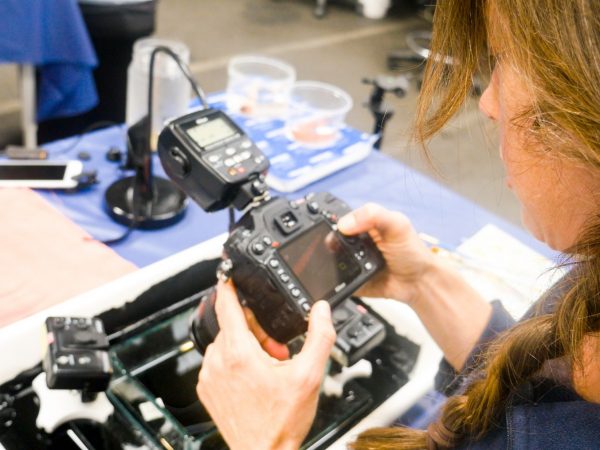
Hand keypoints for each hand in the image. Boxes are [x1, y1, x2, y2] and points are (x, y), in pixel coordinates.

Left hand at [196, 280, 335, 449]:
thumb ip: (319, 337)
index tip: (229, 274)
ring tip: (268, 366)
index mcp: (239, 352)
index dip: (229, 285)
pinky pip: (219, 362)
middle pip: (233, 326)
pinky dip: (235, 362)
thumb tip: (321, 311)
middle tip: (276, 349)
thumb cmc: (282, 420)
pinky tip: (255, 378)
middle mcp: (218, 361)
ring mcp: (209, 377)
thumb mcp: (310, 375)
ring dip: (246, 346)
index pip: (226, 305)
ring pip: (226, 343)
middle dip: (255, 329)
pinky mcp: (207, 389)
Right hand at [337, 203, 434, 304]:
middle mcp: (356, 243)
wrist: (419, 282)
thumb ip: (374, 215)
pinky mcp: (351, 280)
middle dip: (330, 246)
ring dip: (330, 263)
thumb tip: (345, 224)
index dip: (334, 224)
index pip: (341, 221)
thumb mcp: (397, 225)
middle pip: (333, 241)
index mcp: (365, 225)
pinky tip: (339, 278)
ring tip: (340, 264)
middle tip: (336, 249)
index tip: (334, 230)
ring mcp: (352, 262)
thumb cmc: (412, 251)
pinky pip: (336, 280)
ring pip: (331, 260)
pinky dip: (334, 280)